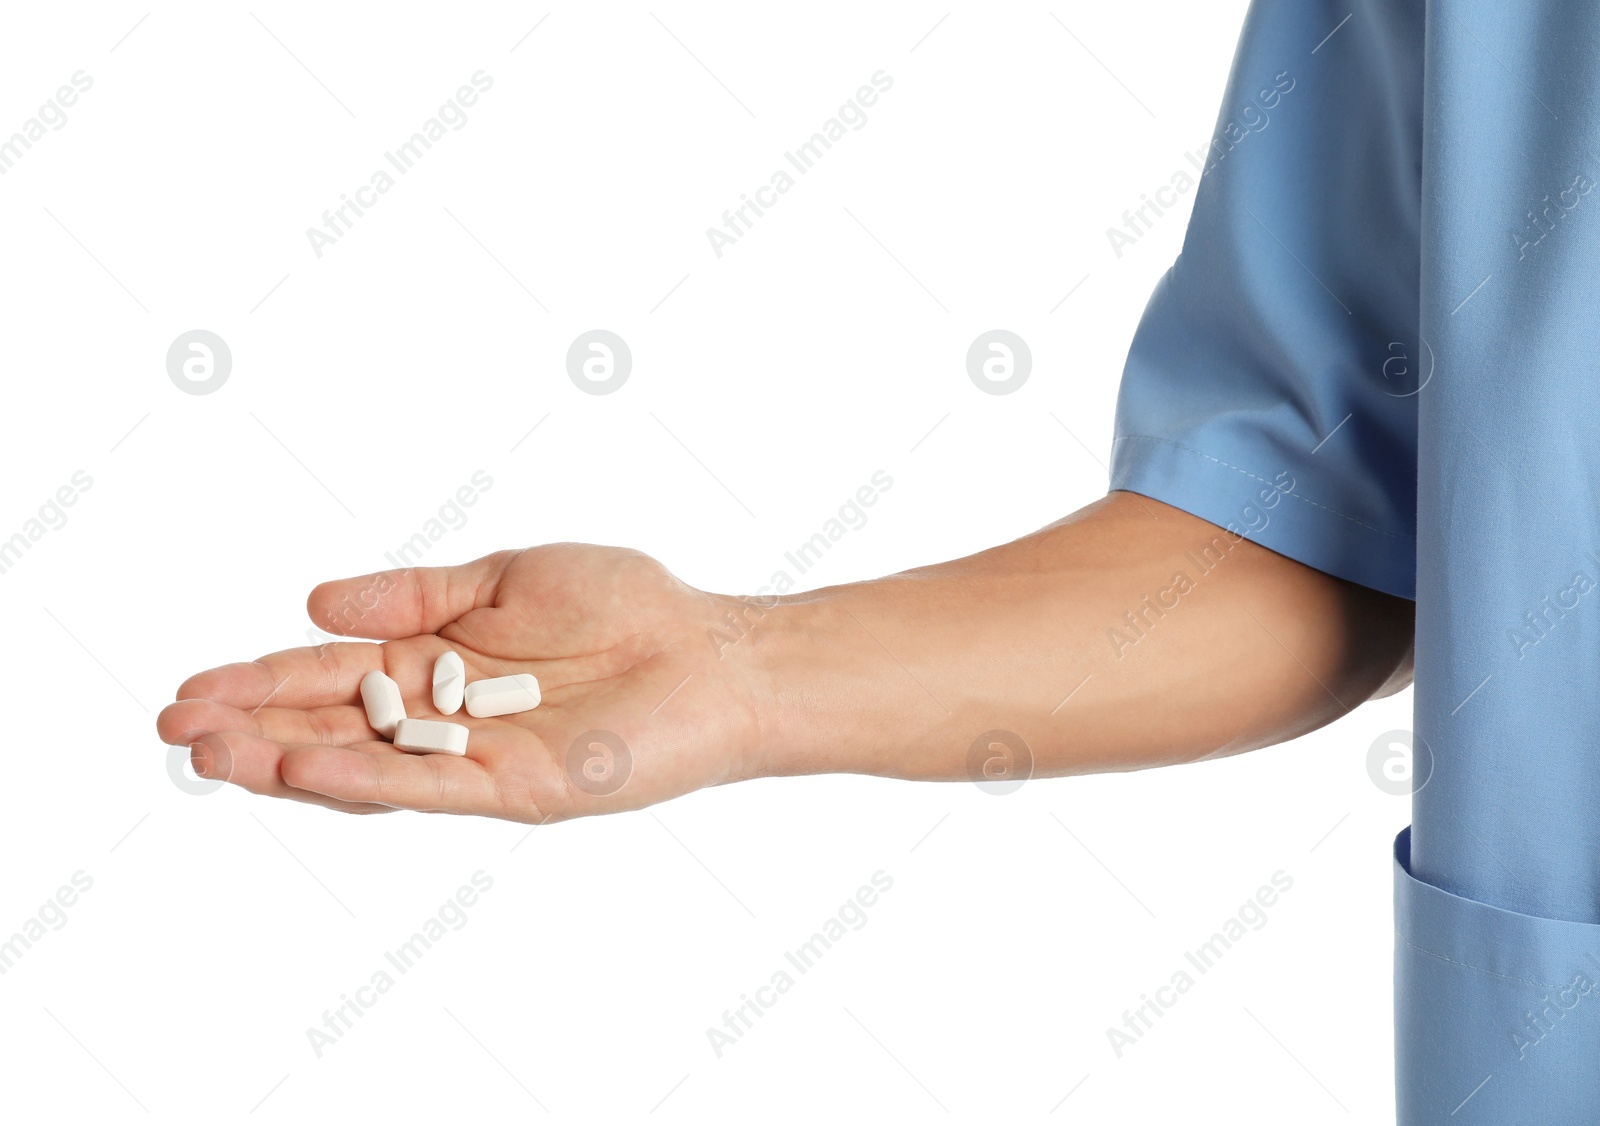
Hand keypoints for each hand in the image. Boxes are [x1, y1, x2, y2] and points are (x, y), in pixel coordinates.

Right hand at [157, 545, 766, 822]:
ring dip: (286, 762)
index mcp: (441, 664)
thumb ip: (414, 595)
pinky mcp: (518, 789)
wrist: (711, 651)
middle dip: (252, 728)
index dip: (261, 681)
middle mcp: (449, 719)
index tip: (190, 686)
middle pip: (333, 727)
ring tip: (211, 755)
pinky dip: (367, 780)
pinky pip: (431, 788)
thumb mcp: (503, 575)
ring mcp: (479, 759)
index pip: (332, 677)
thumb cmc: (627, 606)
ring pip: (367, 766)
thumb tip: (315, 603)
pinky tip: (303, 769)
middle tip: (172, 727)